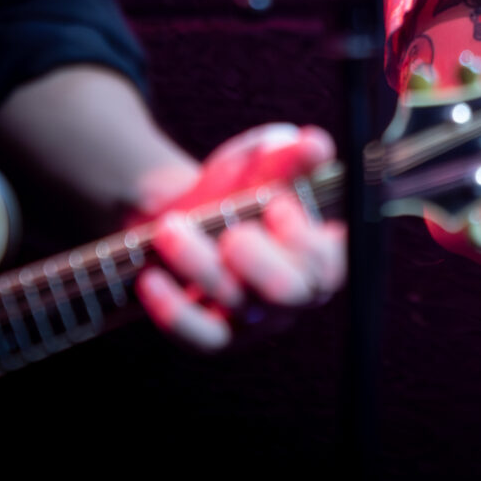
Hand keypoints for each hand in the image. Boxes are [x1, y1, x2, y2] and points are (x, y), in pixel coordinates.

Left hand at [132, 123, 345, 351]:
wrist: (187, 211)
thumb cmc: (238, 186)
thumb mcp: (263, 162)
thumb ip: (290, 155)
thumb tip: (313, 145)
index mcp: (323, 252)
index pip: (328, 262)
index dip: (304, 239)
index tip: (278, 205)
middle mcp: (297, 293)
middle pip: (289, 293)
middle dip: (258, 260)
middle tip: (231, 234)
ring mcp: (258, 319)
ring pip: (236, 302)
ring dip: (198, 262)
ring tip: (170, 228)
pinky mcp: (217, 335)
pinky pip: (200, 336)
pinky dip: (174, 311)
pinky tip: (152, 280)